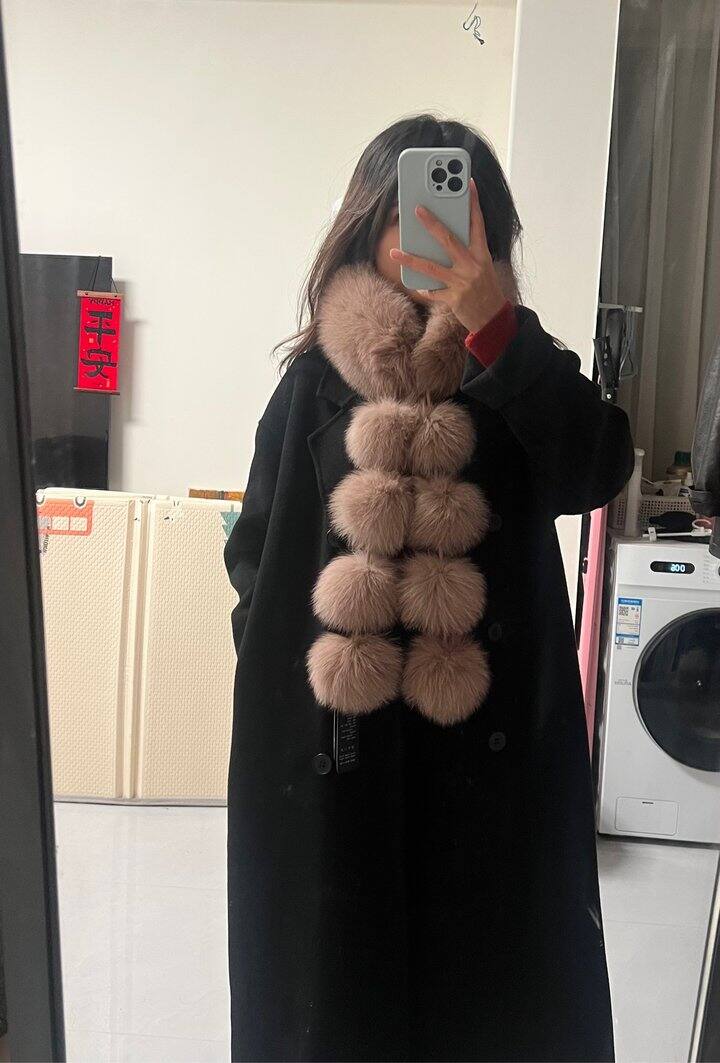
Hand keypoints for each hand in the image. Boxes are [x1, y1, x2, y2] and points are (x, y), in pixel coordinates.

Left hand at [388, 177, 507, 332]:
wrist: (493, 320)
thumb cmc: (485, 289)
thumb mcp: (482, 266)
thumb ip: (467, 251)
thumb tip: (442, 237)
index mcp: (482, 254)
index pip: (478, 224)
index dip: (473, 203)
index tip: (468, 184)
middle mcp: (473, 266)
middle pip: (449, 240)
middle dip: (432, 223)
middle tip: (416, 209)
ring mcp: (463, 283)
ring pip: (432, 267)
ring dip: (411, 259)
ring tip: (394, 253)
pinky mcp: (454, 299)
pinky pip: (433, 292)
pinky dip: (425, 289)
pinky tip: (420, 288)